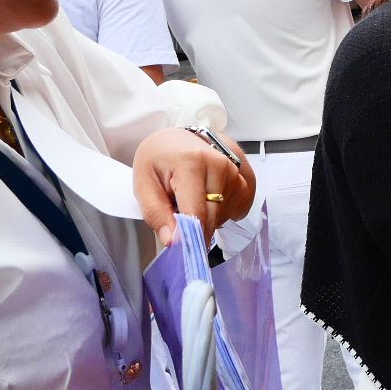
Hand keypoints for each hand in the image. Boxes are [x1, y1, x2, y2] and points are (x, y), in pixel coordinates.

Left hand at [134, 128, 255, 247]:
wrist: (179, 139)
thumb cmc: (160, 159)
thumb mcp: (143, 184)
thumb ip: (156, 213)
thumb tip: (173, 240)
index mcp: (192, 162)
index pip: (196, 212)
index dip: (189, 236)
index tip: (182, 250)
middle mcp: (220, 165)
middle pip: (213, 217)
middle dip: (195, 226)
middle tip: (178, 212)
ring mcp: (237, 172)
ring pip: (224, 216)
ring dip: (208, 217)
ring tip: (193, 198)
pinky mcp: (247, 179)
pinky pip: (237, 212)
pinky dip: (222, 212)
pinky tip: (209, 198)